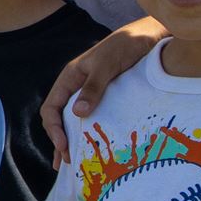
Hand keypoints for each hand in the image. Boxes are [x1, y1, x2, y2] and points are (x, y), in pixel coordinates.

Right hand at [39, 19, 164, 161]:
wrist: (150, 36)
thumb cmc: (126, 46)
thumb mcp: (108, 65)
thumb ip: (93, 87)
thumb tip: (77, 113)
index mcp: (70, 78)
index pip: (51, 108)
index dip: (54, 128)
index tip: (64, 146)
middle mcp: (77, 87)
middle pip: (59, 119)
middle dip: (60, 141)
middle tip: (68, 163)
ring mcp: (91, 94)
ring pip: (74, 121)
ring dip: (72, 141)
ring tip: (72, 164)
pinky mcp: (106, 98)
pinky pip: (92, 119)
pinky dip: (88, 134)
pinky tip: (91, 147)